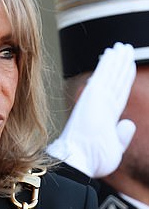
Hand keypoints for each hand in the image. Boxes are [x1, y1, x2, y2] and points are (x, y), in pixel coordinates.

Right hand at [47, 41, 136, 176]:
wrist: (78, 161)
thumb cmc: (92, 162)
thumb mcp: (115, 150)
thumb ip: (123, 136)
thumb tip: (129, 123)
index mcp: (106, 119)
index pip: (118, 95)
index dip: (123, 80)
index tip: (126, 68)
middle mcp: (101, 106)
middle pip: (115, 81)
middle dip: (120, 65)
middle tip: (124, 49)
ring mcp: (97, 100)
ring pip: (111, 75)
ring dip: (118, 59)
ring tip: (123, 46)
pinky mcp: (93, 95)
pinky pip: (104, 74)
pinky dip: (108, 62)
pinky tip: (112, 51)